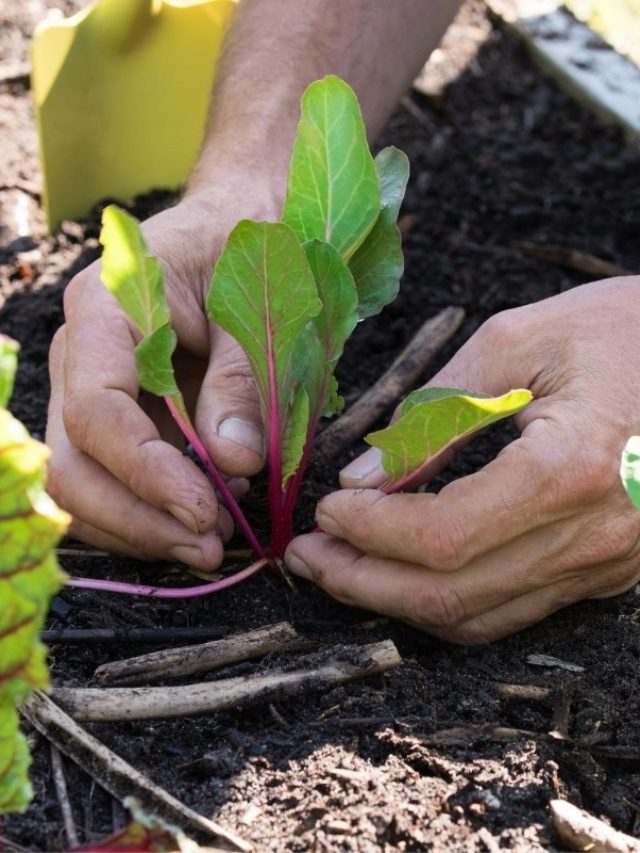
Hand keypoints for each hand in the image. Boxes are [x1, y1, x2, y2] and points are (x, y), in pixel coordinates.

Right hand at [47, 178, 279, 571]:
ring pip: (82, 480)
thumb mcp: (261, 312)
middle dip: (135, 518)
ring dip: (140, 525)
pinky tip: (201, 519)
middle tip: (208, 548)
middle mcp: (82, 353)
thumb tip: (232, 464)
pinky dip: (149, 510)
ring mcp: (92, 386)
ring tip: (210, 544)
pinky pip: (112, 476)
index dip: (145, 472)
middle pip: (71, 460)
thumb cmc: (254, 253)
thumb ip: (243, 384)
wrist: (245, 225)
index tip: (203, 512)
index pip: (97, 410)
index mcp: (107, 310)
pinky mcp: (119, 414)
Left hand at [286, 277, 639, 642]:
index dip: (370, 531)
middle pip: (451, 593)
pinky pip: (511, 609)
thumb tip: (365, 475)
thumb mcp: (519, 341)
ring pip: (478, 616)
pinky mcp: (605, 571)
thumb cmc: (624, 330)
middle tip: (306, 557)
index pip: (443, 535)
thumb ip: (436, 411)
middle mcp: (591, 536)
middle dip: (363, 581)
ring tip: (339, 569)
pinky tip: (404, 573)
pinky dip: (446, 600)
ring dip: (396, 599)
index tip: (324, 508)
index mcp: (568, 470)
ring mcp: (604, 564)